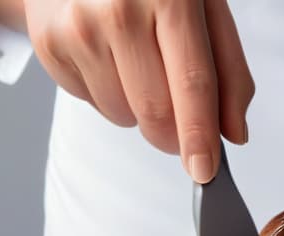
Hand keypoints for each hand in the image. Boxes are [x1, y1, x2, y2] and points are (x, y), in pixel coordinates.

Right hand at [23, 0, 252, 180]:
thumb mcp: (204, 7)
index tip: (204, 170)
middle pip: (156, 110)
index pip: (193, 82)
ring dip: (138, 110)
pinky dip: (108, 94)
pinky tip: (108, 55)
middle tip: (178, 121)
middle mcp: (120, 8)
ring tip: (136, 62)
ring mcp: (79, 27)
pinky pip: (92, 104)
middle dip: (173, 134)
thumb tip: (232, 132)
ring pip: (123, 115)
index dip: (199, 134)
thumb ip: (228, 70)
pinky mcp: (50, 44)